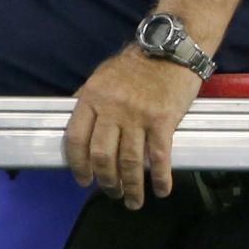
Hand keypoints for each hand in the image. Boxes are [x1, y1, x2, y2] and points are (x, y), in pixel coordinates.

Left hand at [65, 46, 201, 209]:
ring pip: (130, 162)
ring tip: (133, 200)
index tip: (83, 180)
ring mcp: (138, 115)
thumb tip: (79, 128)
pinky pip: (159, 157)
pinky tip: (161, 190)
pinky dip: (160, 178)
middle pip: (103, 156)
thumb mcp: (103, 76)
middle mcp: (112, 108)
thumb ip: (90, 101)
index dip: (78, 164)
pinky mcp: (163, 120)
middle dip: (106, 181)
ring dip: (131, 187)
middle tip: (111, 192)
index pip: (76, 138)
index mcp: (93, 97)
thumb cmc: (138, 63)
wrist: (172, 47)